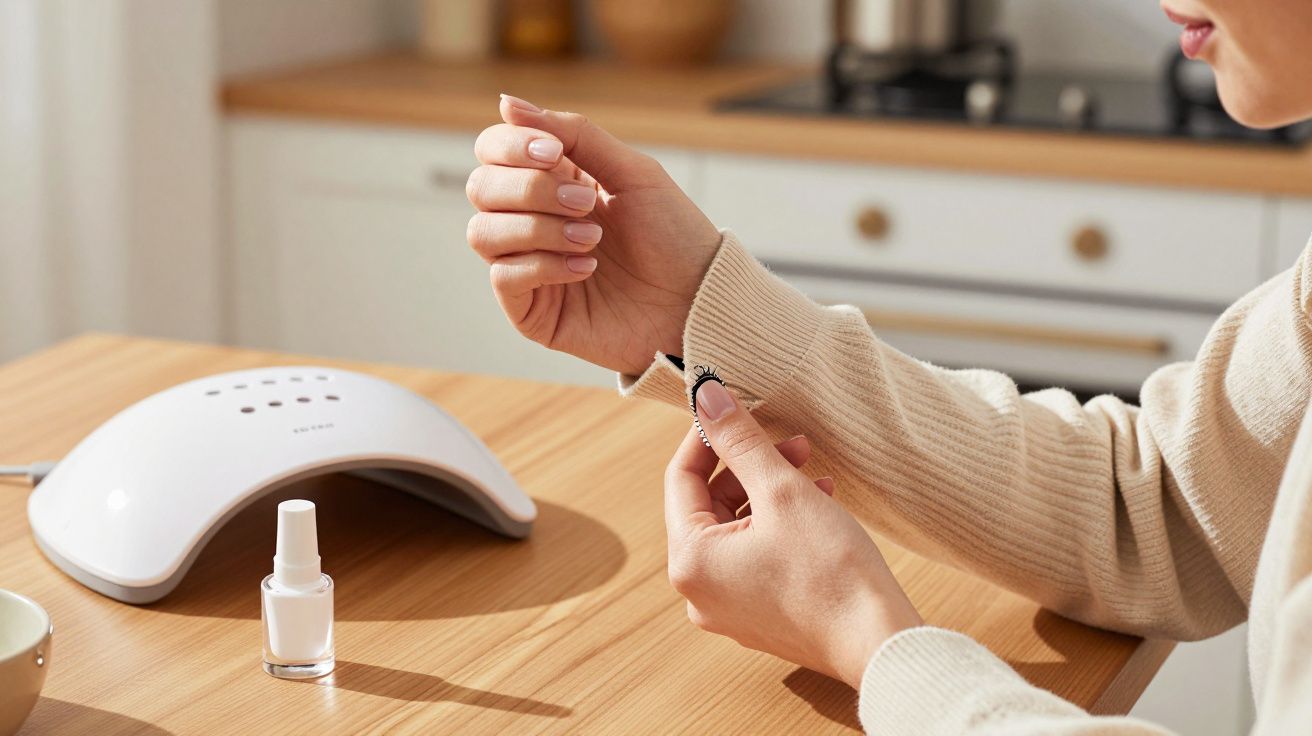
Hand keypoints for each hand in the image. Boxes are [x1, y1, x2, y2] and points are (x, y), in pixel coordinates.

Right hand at [466, 95, 722, 375]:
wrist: (699, 299)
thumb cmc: (673, 236)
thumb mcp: (632, 171)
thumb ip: (574, 133)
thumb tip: (507, 104)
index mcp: (553, 180)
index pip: (493, 151)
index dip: (511, 146)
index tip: (554, 152)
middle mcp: (532, 220)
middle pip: (481, 188)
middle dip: (531, 189)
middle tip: (586, 203)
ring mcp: (527, 265)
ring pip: (482, 233)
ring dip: (539, 228)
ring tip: (592, 240)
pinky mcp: (531, 310)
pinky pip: (503, 277)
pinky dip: (544, 266)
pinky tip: (587, 268)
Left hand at [664, 380, 922, 688]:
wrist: (879, 643)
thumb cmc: (831, 571)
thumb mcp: (781, 490)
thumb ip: (740, 440)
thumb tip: (706, 397)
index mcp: (690, 561)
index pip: (681, 478)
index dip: (708, 436)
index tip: (734, 408)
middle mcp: (698, 591)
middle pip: (710, 505)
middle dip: (750, 466)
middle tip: (794, 442)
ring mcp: (728, 608)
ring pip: (737, 529)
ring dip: (770, 492)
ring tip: (814, 472)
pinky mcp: (759, 616)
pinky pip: (755, 556)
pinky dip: (779, 525)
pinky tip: (820, 504)